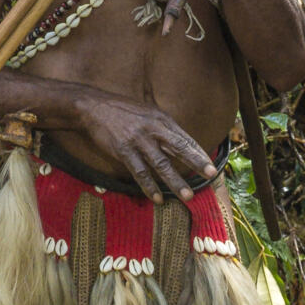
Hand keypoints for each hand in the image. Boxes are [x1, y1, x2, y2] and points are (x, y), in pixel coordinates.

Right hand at [67, 90, 218, 204]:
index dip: (199, 153)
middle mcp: (153, 128)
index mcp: (161, 119)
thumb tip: (179, 142)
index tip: (212, 166)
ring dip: (175, 181)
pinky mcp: (124, 150)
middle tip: (211, 175)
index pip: (185, 139)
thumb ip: (162, 127)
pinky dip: (149, 186)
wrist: (93, 106)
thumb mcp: (147, 112)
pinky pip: (140, 171)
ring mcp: (138, 140)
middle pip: (179, 148)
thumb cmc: (121, 111)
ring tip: (187, 195)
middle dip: (196, 163)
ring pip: (161, 164)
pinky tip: (157, 197)